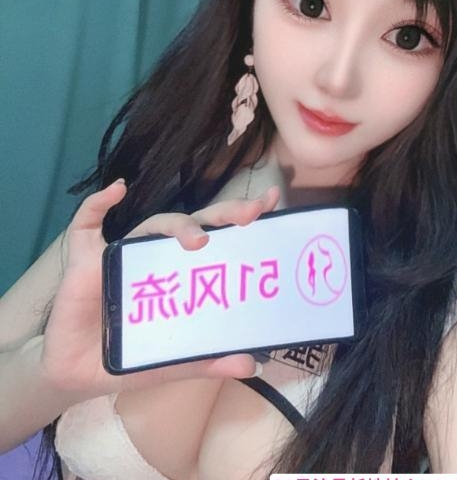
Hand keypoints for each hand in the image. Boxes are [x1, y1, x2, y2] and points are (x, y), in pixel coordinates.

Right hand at [40, 179, 279, 398]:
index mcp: (182, 269)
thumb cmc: (129, 355)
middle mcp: (158, 253)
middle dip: (225, 212)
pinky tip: (115, 190)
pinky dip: (99, 202)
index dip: (242, 217)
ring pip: (154, 223)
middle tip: (251, 213)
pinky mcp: (87, 255)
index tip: (273, 201)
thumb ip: (209, 359)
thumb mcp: (174, 360)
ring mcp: (123, 250)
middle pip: (197, 221)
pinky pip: (88, 220)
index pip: (219, 235)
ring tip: (198, 240)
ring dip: (178, 225)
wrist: (77, 372)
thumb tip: (252, 365)